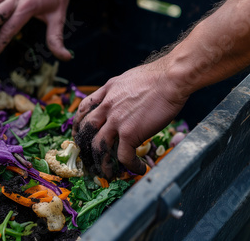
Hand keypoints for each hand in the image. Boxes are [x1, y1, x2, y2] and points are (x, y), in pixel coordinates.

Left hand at [72, 60, 188, 177]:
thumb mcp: (127, 79)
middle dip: (84, 146)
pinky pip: (124, 156)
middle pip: (86, 130)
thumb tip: (122, 100)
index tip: (80, 134)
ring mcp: (116, 120)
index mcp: (107, 91)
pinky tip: (139, 168)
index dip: (79, 123)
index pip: (84, 108)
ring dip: (102, 163)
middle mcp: (107, 106)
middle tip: (89, 157)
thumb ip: (119, 91)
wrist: (171, 79)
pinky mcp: (129, 132)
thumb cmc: (157, 77)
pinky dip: (131, 166)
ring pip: (99, 146)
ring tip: (108, 173)